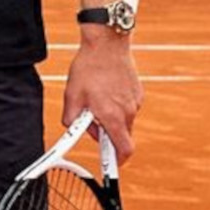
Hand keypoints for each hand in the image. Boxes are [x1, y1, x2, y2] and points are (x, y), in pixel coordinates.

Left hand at [62, 31, 142, 163]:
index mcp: (113, 116)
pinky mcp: (138, 92)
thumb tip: (74, 130)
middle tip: (90, 120)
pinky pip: (127, 106)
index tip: (111, 164)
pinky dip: (116, 105)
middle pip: (121, 135)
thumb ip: (71, 119)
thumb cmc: (88, 69)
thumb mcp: (71, 96)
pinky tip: (104, 88)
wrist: (107, 44)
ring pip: (124, 120)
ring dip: (111, 117)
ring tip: (95, 97)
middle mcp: (128, 112)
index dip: (118, 161)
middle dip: (106, 133)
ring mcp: (135, 102)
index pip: (124, 149)